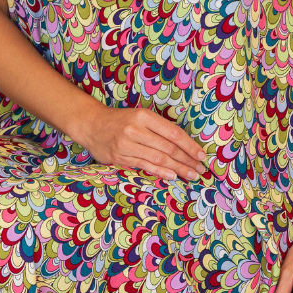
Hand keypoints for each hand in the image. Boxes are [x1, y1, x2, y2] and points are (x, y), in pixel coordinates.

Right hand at [75, 104, 208, 181]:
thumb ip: (159, 128)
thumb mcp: (139, 115)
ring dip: (178, 169)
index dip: (190, 145)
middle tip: (201, 169)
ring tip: (191, 175)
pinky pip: (144, 166)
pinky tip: (173, 176)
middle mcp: (136, 130)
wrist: (91, 124)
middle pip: (168, 148)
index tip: (201, 155)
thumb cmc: (120, 120)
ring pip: (159, 159)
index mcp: (144, 116)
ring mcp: (127, 144)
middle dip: (187, 160)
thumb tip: (185, 144)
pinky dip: (160, 172)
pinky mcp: (120, 157)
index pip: (173, 133)